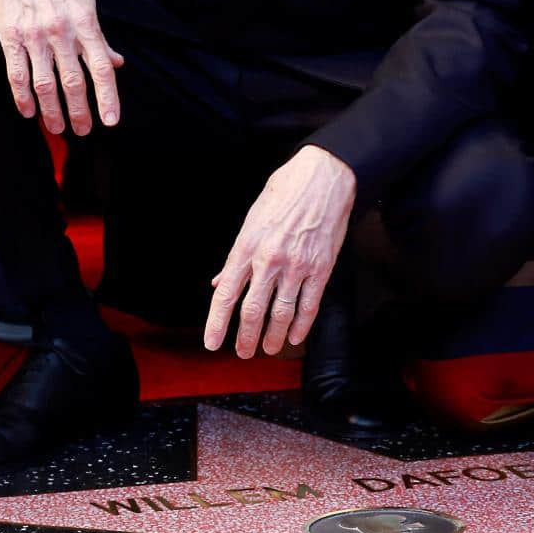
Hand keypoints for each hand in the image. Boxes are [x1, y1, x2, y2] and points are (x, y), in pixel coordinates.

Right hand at [0, 0, 123, 136]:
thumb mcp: (87, 1)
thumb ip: (100, 36)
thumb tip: (117, 62)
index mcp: (85, 23)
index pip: (101, 68)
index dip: (108, 97)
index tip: (110, 120)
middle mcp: (62, 32)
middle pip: (73, 81)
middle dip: (79, 111)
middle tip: (83, 130)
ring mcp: (35, 36)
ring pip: (45, 83)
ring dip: (52, 110)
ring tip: (57, 128)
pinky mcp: (11, 36)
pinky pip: (17, 73)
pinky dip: (22, 96)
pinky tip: (28, 111)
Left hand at [204, 145, 355, 357]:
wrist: (322, 179)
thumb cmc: (283, 194)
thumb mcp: (250, 220)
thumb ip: (235, 257)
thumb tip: (218, 282)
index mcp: (246, 246)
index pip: (226, 293)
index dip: (217, 322)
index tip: (212, 342)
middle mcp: (268, 260)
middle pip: (253, 310)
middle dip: (246, 338)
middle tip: (243, 353)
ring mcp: (296, 266)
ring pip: (281, 313)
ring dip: (273, 337)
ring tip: (268, 350)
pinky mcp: (320, 268)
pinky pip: (309, 305)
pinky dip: (301, 325)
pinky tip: (294, 337)